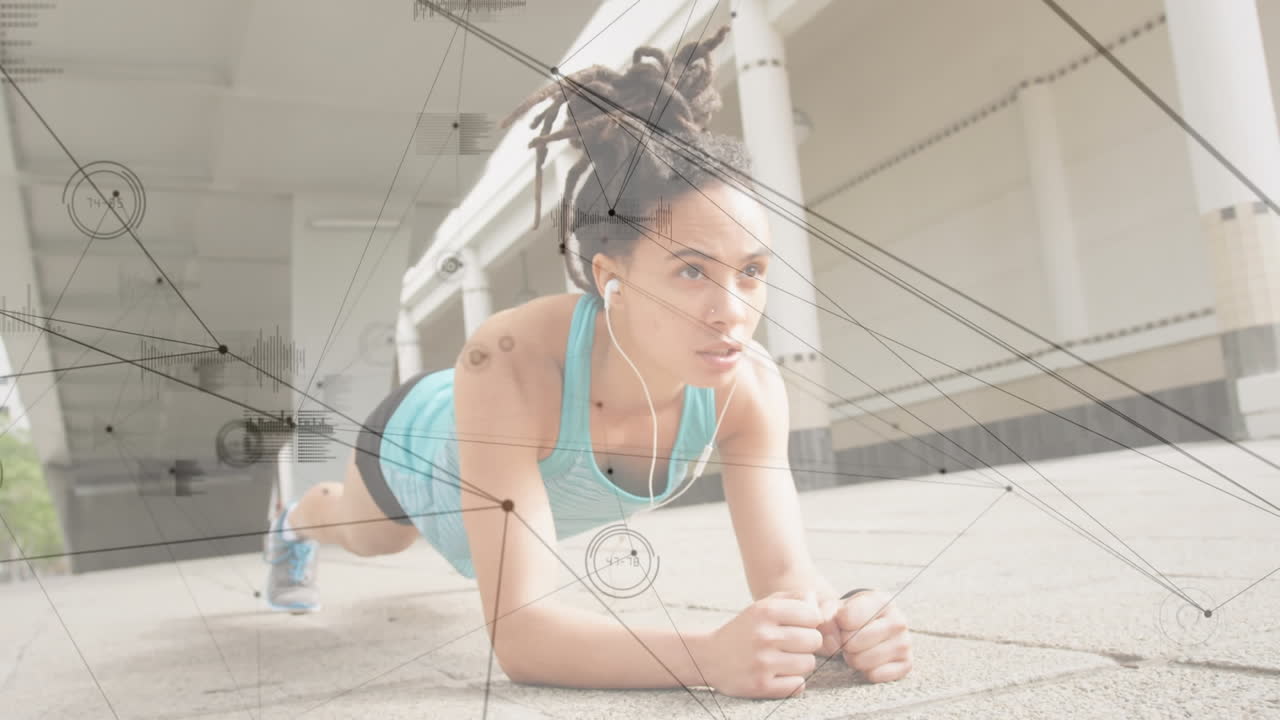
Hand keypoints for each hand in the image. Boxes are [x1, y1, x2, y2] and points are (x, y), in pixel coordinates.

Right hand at [702, 590, 824, 698]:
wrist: (709, 657)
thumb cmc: (744, 630)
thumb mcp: (762, 607)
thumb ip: (793, 599)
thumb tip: (818, 605)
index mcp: (765, 612)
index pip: (814, 616)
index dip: (810, 623)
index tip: (799, 627)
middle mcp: (764, 635)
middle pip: (814, 640)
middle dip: (807, 644)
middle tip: (791, 646)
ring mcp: (762, 662)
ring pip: (808, 664)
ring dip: (800, 664)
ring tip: (784, 660)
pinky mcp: (760, 686)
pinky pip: (798, 685)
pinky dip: (792, 683)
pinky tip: (778, 675)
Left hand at [832, 589, 912, 682]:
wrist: (872, 626)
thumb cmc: (851, 615)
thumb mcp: (835, 608)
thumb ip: (824, 616)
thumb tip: (830, 636)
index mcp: (882, 600)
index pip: (847, 618)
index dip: (838, 623)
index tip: (843, 621)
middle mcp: (898, 621)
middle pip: (853, 642)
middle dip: (844, 643)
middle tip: (849, 639)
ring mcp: (905, 643)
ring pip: (862, 661)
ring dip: (853, 659)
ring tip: (858, 649)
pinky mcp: (906, 664)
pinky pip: (875, 676)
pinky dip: (866, 672)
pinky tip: (869, 660)